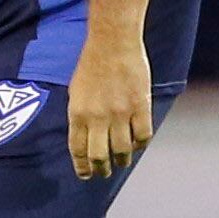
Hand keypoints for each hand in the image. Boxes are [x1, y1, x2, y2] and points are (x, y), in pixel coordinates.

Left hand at [66, 37, 152, 179]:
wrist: (113, 42)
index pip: (78, 149)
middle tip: (104, 173)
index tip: (85, 175)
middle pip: (100, 155)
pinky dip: (140, 143)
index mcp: (77, 113)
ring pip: (122, 149)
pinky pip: (143, 135)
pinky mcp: (140, 107)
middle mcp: (97, 117)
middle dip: (102, 169)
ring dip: (122, 160)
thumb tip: (84, 138)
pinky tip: (138, 143)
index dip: (82, 166)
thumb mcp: (75, 91)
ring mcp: (120, 113)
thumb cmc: (91, 64)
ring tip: (123, 161)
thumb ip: (80, 115)